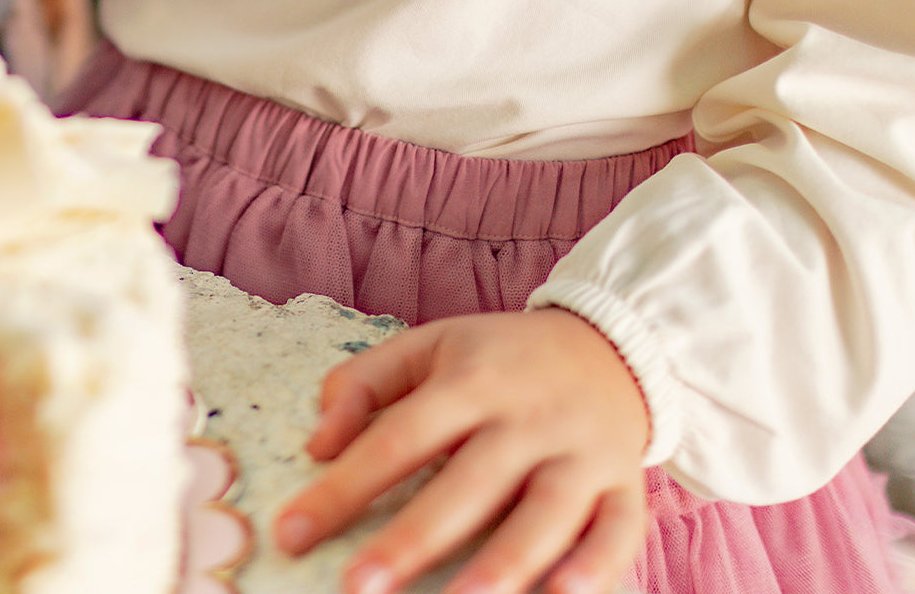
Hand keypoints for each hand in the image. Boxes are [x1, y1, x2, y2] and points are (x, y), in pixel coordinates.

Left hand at [274, 309, 649, 593]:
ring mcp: (581, 454)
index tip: (292, 532)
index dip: (346, 485)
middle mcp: (528, 416)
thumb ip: (363, 382)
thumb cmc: (499, 358)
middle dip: (413, 539)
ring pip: (545, 513)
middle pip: (469, 481)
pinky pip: (617, 533)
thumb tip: (318, 445)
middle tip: (357, 589)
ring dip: (502, 565)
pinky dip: (595, 568)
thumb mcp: (430, 344)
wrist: (608, 346)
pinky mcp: (623, 487)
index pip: (403, 434)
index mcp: (474, 378)